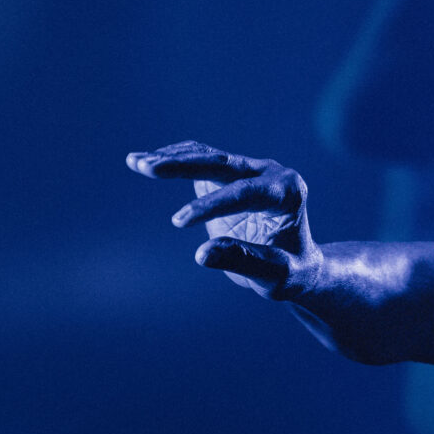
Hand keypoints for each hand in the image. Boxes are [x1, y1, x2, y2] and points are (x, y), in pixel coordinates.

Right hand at [126, 141, 321, 301]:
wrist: (297, 263)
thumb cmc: (291, 271)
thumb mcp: (276, 275)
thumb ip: (245, 261)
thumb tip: (203, 254)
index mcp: (289, 192)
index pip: (246, 193)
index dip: (212, 205)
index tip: (179, 222)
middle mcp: (270, 174)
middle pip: (225, 164)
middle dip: (186, 165)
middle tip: (149, 168)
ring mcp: (249, 171)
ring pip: (208, 158)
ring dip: (172, 159)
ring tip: (136, 162)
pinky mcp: (229, 176)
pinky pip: (199, 161)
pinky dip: (172, 160)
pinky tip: (142, 160)